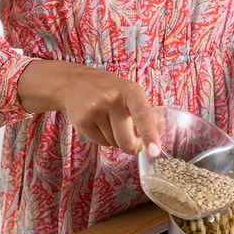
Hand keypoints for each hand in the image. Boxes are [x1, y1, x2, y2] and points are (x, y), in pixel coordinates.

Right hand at [17, 60, 159, 154]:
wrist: (74, 83)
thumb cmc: (110, 90)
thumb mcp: (131, 93)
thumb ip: (147, 112)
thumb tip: (159, 128)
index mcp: (130, 92)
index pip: (143, 115)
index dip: (150, 134)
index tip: (154, 150)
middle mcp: (112, 100)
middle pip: (127, 141)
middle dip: (132, 146)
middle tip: (132, 139)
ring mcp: (95, 111)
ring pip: (114, 144)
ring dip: (115, 139)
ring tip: (109, 122)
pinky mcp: (82, 122)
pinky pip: (101, 143)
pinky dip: (103, 139)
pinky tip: (98, 124)